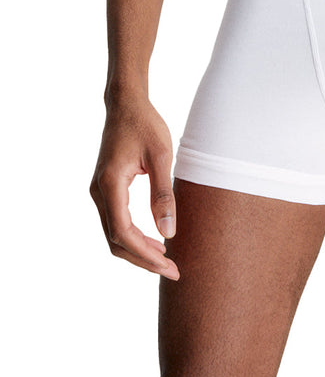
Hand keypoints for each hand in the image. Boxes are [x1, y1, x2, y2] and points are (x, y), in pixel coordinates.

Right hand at [90, 94, 179, 279]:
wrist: (126, 105)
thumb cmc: (145, 125)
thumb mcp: (162, 156)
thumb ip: (164, 194)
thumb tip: (169, 232)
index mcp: (110, 184)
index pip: (123, 232)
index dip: (145, 254)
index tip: (169, 265)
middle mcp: (99, 192)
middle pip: (115, 241)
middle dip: (143, 260)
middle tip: (173, 271)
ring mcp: (100, 191)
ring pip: (114, 234)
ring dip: (138, 251)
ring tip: (167, 259)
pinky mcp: (106, 189)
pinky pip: (116, 222)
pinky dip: (133, 237)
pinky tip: (155, 240)